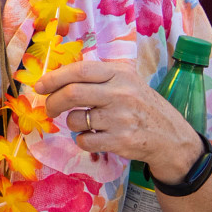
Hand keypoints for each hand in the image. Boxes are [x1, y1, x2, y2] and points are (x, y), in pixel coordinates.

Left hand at [35, 58, 201, 180]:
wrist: (170, 137)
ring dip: (70, 123)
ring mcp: (121, 118)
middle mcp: (121, 94)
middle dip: (53, 102)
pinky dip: (81, 140)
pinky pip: (84, 140)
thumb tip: (55, 76)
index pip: (80, 71)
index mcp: (120, 74)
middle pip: (72, 94)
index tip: (40, 85)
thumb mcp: (126, 81)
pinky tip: (93, 137)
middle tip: (49, 107)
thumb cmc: (140, 105)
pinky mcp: (121, 141)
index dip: (55, 77)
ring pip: (75, 120)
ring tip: (80, 122)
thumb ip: (97, 76)